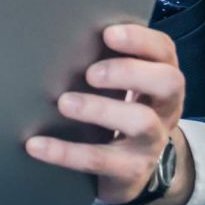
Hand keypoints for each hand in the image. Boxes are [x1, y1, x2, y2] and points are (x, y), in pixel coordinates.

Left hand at [23, 24, 193, 204]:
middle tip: (91, 74)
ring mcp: (152, 141)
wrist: (132, 170)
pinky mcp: (131, 170)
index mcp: (161, 78)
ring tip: (65, 103)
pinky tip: (36, 144)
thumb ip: (108, 61)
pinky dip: (65, 152)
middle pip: (168, 82)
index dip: (140, 40)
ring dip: (100, 108)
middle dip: (129, 72)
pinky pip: (100, 160)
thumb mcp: (121, 86)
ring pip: (140, 122)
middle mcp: (165, 108)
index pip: (164, 51)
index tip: (108, 34)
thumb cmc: (118, 111)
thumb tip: (62, 36)